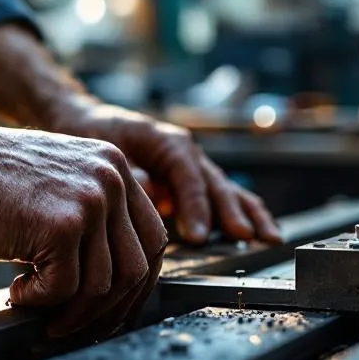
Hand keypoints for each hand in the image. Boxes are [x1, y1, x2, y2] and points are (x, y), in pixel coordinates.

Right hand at [0, 120, 168, 336]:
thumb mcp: (55, 183)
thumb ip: (89, 216)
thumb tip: (110, 281)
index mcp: (114, 167)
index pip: (152, 238)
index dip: (135, 283)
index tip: (112, 308)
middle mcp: (111, 179)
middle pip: (139, 266)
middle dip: (110, 308)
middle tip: (76, 325)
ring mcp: (90, 201)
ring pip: (104, 284)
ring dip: (71, 311)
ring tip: (35, 305)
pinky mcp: (62, 226)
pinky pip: (66, 288)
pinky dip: (39, 301)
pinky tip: (15, 290)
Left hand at [45, 99, 279, 245]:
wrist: (89, 122)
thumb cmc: (94, 134)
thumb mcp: (106, 149)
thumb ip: (130, 172)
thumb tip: (154, 192)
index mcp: (167, 141)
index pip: (188, 176)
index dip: (196, 206)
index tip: (199, 236)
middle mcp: (187, 152)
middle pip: (215, 183)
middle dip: (231, 212)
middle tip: (243, 237)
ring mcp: (193, 166)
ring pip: (228, 190)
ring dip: (249, 214)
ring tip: (269, 237)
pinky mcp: (193, 181)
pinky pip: (223, 197)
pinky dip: (244, 212)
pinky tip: (261, 232)